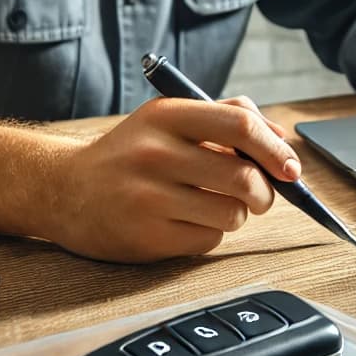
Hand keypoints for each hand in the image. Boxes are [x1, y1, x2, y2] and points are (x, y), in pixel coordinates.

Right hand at [51, 96, 301, 262]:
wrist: (63, 190)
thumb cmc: (132, 153)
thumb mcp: (171, 118)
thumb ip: (228, 116)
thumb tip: (282, 139)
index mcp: (167, 116)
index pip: (240, 125)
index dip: (276, 149)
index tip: (292, 168)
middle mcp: (155, 154)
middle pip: (244, 177)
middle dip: (266, 192)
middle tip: (260, 194)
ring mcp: (148, 198)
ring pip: (232, 214)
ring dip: (238, 214)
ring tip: (215, 204)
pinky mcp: (146, 237)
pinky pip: (209, 239)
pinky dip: (211, 233)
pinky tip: (186, 221)